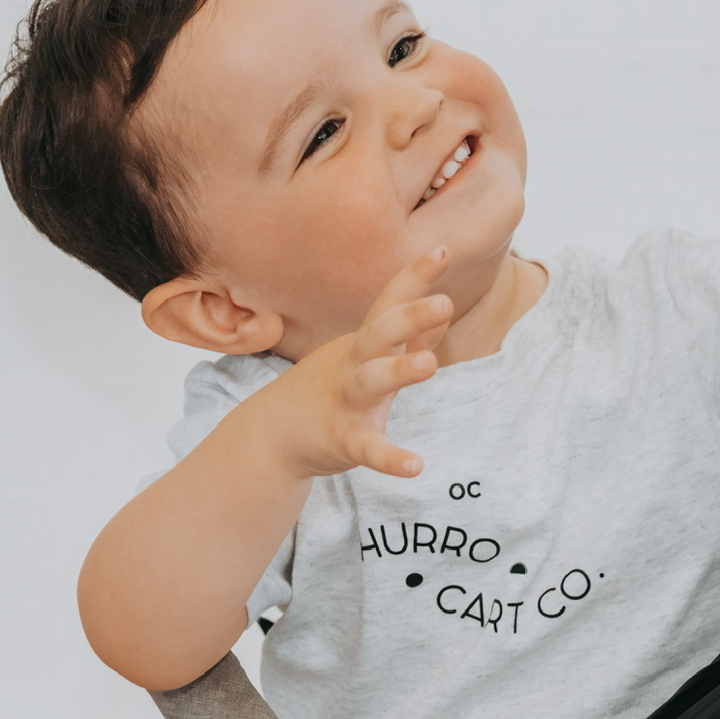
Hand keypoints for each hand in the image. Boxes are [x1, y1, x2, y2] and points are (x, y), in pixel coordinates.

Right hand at [260, 247, 452, 479]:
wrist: (274, 434)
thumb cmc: (333, 387)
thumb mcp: (370, 357)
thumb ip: (411, 337)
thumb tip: (444, 310)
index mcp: (364, 342)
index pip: (390, 302)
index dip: (415, 278)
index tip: (443, 251)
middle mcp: (354, 364)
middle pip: (380, 333)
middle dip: (410, 316)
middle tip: (445, 302)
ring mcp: (347, 401)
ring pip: (371, 381)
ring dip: (399, 370)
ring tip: (430, 365)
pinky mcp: (344, 440)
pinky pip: (368, 449)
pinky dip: (390, 458)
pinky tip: (415, 466)